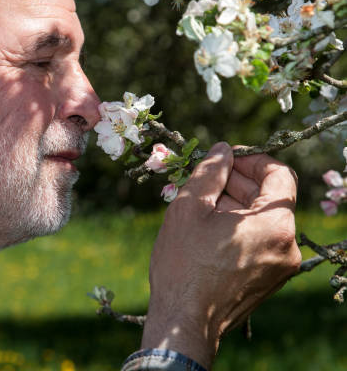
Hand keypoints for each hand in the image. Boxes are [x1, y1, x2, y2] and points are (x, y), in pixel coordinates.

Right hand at [141, 142, 300, 368]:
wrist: (184, 322)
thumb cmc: (183, 264)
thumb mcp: (189, 207)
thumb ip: (210, 172)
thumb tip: (222, 150)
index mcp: (275, 224)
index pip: (279, 175)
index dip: (251, 160)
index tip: (225, 159)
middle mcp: (287, 246)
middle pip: (270, 199)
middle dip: (238, 184)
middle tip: (207, 179)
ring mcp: (280, 267)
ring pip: (263, 222)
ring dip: (236, 207)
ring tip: (202, 205)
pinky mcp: (269, 281)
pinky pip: (259, 243)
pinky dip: (239, 230)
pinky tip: (208, 230)